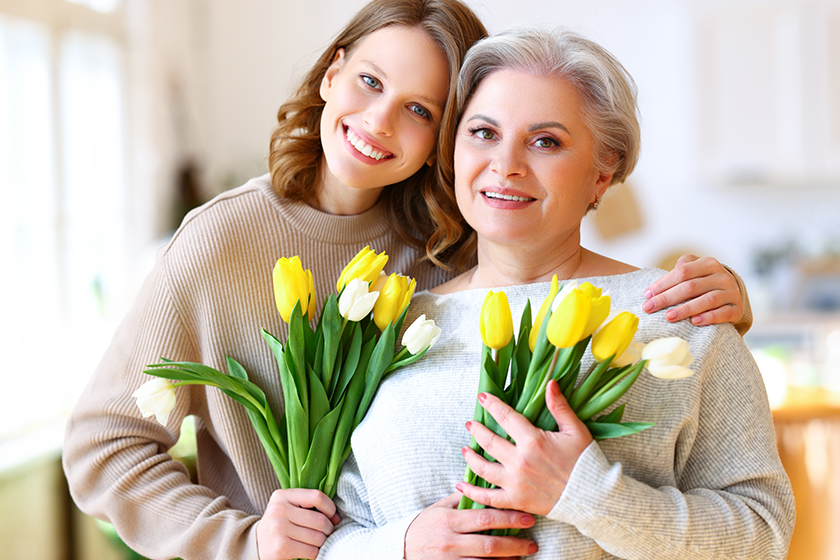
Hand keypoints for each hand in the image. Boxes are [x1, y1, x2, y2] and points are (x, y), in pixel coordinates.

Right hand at [256, 488, 339, 559]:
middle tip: (326, 534)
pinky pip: (311, 551)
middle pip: (320, 520)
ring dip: (322, 543)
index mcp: (282, 496)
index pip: (317, 496)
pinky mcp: (281, 547)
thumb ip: (308, 505)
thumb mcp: (288, 508)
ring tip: (315, 543)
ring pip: (318, 537)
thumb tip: (336, 517)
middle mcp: (279, 510)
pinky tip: (308, 551)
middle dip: (329, 530)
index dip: (330, 508)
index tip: (333, 517)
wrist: (256, 545)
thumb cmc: (279, 526)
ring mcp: (279, 529)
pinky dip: (314, 553)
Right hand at [404, 493, 537, 559]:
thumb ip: (462, 499)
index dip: (508, 518)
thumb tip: (486, 487)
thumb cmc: (424, 526)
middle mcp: (450, 542)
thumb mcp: (439, 509)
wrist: (401, 549)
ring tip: (523, 555)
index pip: (484, 518)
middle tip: (532, 542)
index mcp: (449, 521)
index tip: (527, 518)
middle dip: (515, 544)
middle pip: (489, 545)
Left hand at [457, 381, 592, 516]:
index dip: (492, 405)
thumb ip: (559, 406)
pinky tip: (461, 485)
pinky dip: (472, 492)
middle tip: (470, 424)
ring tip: (465, 450)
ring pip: (483, 468)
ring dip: (471, 457)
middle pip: (489, 441)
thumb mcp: (576, 430)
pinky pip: (488, 498)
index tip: (482, 397)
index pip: (505, 417)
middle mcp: (520, 461)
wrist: (594, 497)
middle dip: (476, 430)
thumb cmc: (586, 462)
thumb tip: (550, 382)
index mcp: (533, 440)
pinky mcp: (516, 501)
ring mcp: (515, 483)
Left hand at [643, 254, 743, 326]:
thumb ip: (678, 271)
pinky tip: (694, 322)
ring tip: (668, 317)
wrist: (732, 293)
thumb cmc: (704, 282)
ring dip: (686, 309)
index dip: (663, 284)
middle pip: (691, 286)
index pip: (682, 272)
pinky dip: (709, 317)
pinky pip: (723, 313)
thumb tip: (655, 288)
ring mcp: (731, 292)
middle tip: (649, 308)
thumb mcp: (694, 270)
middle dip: (667, 298)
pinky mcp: (737, 309)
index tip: (647, 295)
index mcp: (708, 263)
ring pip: (707, 300)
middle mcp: (722, 276)